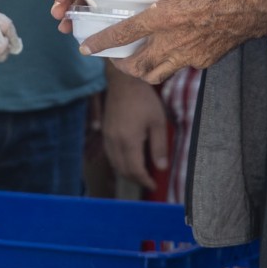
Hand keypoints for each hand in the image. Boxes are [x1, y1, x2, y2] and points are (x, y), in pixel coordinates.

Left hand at [84, 0, 266, 83]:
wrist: (255, 5)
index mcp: (163, 18)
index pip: (123, 35)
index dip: (101, 43)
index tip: (86, 48)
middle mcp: (172, 42)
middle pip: (137, 67)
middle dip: (120, 65)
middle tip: (115, 57)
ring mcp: (189, 55)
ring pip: (156, 74)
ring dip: (143, 70)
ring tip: (138, 59)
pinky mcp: (204, 61)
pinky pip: (180, 67)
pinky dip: (169, 62)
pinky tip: (170, 48)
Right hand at [103, 67, 168, 189]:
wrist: (124, 82)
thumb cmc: (144, 100)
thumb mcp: (158, 122)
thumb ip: (159, 146)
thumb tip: (161, 168)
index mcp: (129, 141)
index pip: (135, 170)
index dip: (145, 181)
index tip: (154, 185)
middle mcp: (114, 142)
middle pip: (123, 170)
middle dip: (136, 179)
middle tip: (148, 181)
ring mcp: (107, 137)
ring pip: (114, 164)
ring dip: (126, 172)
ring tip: (140, 173)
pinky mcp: (105, 132)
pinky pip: (110, 155)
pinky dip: (119, 163)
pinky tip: (128, 160)